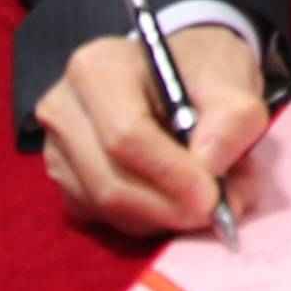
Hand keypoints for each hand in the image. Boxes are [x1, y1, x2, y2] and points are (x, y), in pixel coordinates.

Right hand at [34, 22, 269, 238]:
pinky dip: (148, 220)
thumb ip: (232, 118)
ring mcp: (58, 152)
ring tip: (207, 200)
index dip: (170, 174)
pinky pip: (105, 221)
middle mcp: (64, 111)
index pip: (125, 136)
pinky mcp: (66, 186)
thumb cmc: (200, 72)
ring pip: (108, 209)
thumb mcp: (231, 78)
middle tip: (218, 212)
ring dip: (162, 216)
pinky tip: (176, 199)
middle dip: (168, 206)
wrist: (178, 75)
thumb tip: (211, 166)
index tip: (213, 197)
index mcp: (97, 70)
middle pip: (110, 182)